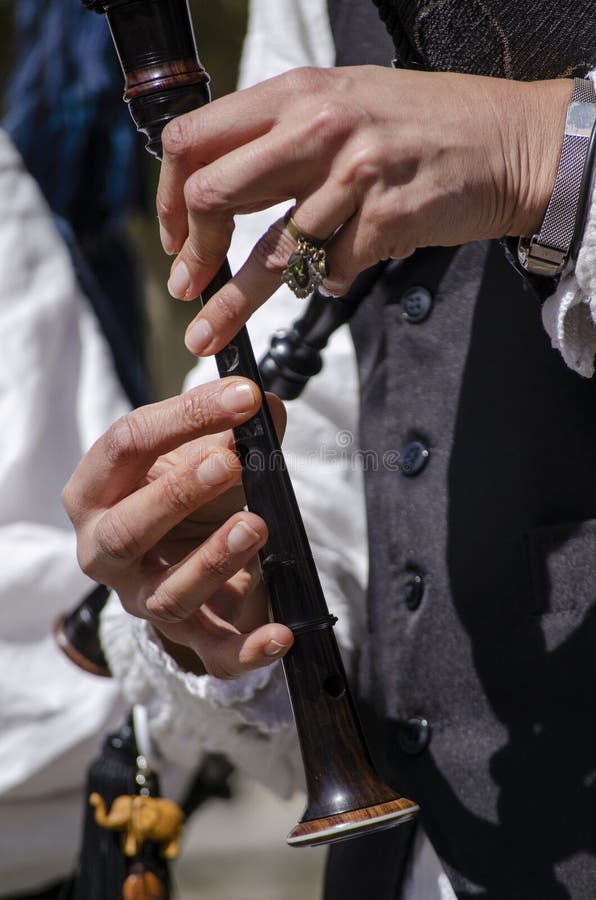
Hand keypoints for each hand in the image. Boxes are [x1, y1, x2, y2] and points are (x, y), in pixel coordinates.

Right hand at [62, 378, 293, 677]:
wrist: (181, 553)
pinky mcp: (187, 637)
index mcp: (97, 491)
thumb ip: (232, 430)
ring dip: (213, 560)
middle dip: (176, 495)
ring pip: (168, 594)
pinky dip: (248, 649)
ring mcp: (143, 599)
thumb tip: (267, 408)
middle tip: (228, 463)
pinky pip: (213, 654)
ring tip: (258, 525)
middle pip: (126, 529)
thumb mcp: (200, 455)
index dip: (181, 418)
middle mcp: (107, 550)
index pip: (124, 447)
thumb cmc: (183, 493)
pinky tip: (282, 634)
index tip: (240, 397)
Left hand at [156, 65, 570, 354]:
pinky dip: (324, 282)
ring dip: (233, 303)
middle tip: (186, 287)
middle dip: (191, 253)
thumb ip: (282, 137)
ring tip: (208, 335)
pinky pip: (329, 271)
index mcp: (295, 94)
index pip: (194, 140)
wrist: (511, 142)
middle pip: (213, 196)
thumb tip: (219, 186)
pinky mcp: (386, 219)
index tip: (173, 237)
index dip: (167, 197)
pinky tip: (339, 272)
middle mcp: (317, 126)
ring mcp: (353, 174)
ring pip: (267, 254)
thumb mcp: (343, 103)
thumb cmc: (425, 126)